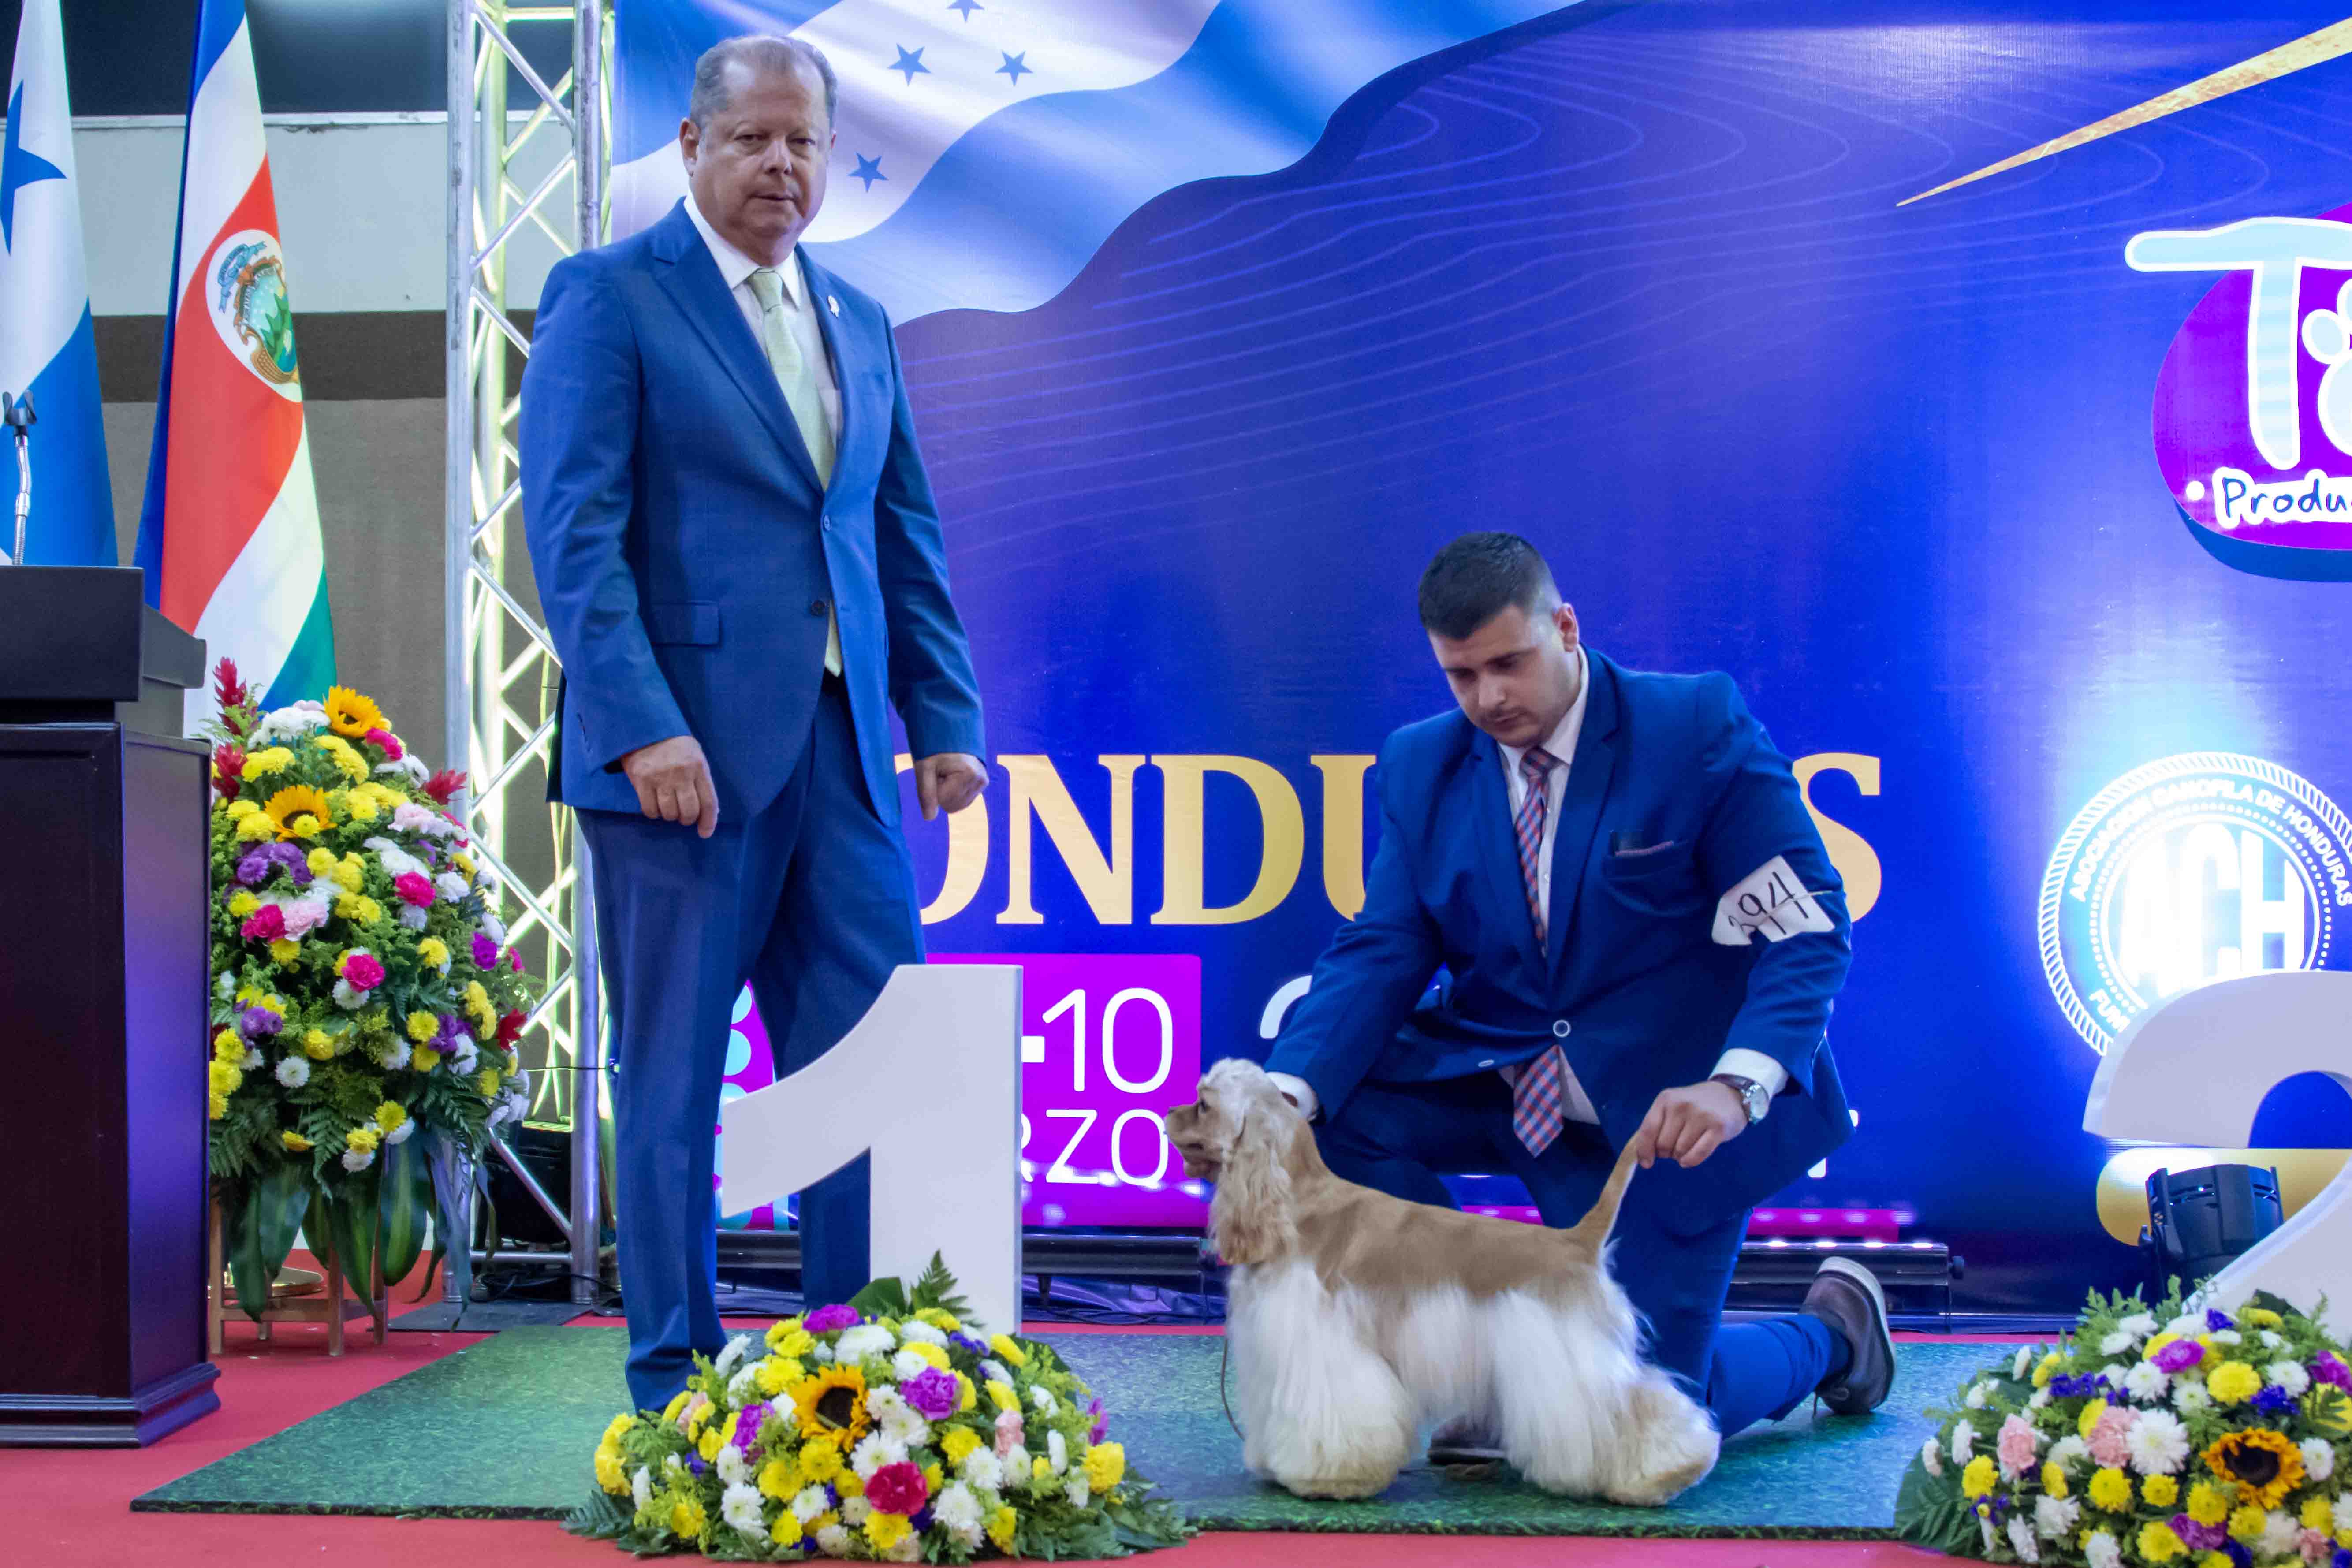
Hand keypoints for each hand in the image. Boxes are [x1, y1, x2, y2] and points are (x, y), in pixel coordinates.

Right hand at [619, 735, 718, 837]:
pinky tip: (654, 807)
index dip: (709, 821)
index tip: (705, 833)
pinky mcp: (641, 780)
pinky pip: (649, 809)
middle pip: (689, 811)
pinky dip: (653, 813)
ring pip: (669, 813)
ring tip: (668, 808)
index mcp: (698, 767)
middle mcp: (681, 774)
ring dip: (670, 816)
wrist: (644, 726)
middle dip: (687, 819)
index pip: (709, 801)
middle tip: (683, 817)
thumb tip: (710, 811)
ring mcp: (660, 778)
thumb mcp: (695, 756)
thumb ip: (702, 780)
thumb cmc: (674, 743)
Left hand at [913, 753, 986, 820]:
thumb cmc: (934, 750)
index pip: (943, 800)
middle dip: (941, 792)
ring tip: (947, 774)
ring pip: (957, 806)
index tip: (935, 772)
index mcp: (969, 773)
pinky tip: (954, 778)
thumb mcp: (924, 769)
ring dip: (948, 793)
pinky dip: (955, 793)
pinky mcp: (982, 784)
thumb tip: (929, 818)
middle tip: (940, 773)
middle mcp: (980, 779)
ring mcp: (983, 783)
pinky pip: (963, 802)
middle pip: (951, 806)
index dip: (934, 788)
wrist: (950, 734)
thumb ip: (926, 793)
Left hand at [1630, 1080, 1746, 1169]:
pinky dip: (1690, 1161)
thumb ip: (1657, 1125)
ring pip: (1680, 1151)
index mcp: (1666, 1099)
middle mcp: (1681, 1105)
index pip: (1647, 1129)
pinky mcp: (1718, 1127)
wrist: (1730, 1094)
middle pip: (1663, 1144)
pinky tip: (1689, 1159)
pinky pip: (1697, 1154)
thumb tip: (1643, 1155)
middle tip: (1675, 1147)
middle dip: (1666, 1153)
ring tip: (1687, 1146)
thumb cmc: (1695, 1105)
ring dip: (1680, 1156)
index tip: (1646, 1163)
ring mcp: (1701, 1115)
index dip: (1644, 1150)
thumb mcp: (1672, 1106)